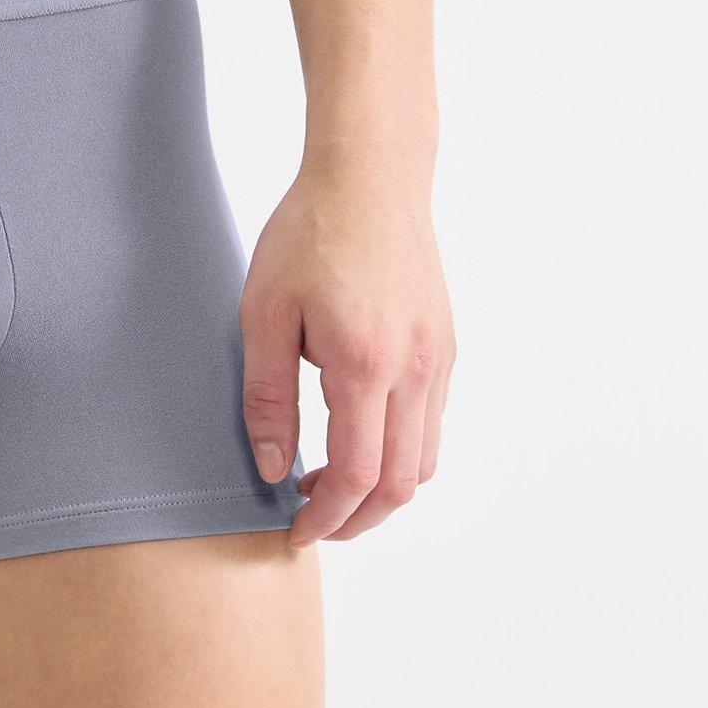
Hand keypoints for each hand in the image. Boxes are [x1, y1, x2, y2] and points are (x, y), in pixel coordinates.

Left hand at [240, 164, 454, 544]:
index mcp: (365, 365)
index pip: (357, 477)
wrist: (370, 176)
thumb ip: (267, 396)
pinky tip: (358, 434)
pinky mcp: (444, 345)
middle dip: (357, 519)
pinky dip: (401, 452)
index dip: (326, 518)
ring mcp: (438, 360)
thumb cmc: (309, 232)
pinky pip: (432, 424)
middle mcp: (415, 371)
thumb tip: (272, 468)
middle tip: (311, 520)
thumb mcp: (263, 310)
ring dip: (382, 490)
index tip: (295, 532)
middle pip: (402, 486)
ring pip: (425, 461)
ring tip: (328, 481)